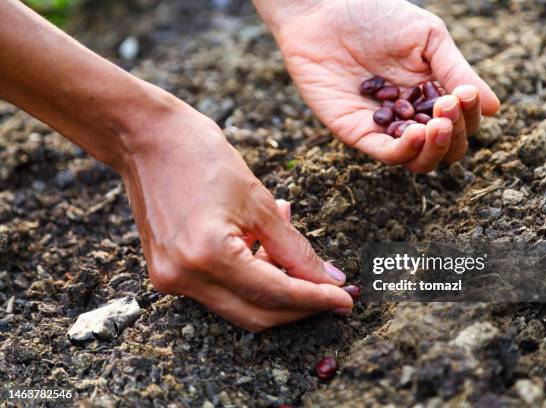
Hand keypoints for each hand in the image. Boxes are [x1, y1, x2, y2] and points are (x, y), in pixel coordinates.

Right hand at [122, 104, 352, 331]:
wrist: (146, 138)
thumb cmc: (201, 156)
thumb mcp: (259, 201)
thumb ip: (295, 248)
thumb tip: (328, 279)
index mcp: (208, 255)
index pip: (276, 293)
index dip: (316, 299)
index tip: (346, 300)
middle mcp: (184, 277)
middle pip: (257, 314)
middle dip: (299, 306)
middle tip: (331, 290)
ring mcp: (171, 279)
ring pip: (239, 306)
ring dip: (275, 289)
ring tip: (287, 246)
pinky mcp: (167, 273)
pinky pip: (219, 290)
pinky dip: (249, 277)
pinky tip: (261, 246)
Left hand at [255, 0, 499, 171]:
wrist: (324, 11)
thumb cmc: (376, 15)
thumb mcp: (428, 38)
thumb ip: (456, 70)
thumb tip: (493, 108)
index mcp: (431, 94)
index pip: (461, 123)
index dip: (469, 116)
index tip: (463, 94)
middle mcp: (410, 116)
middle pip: (444, 148)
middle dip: (456, 134)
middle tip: (449, 107)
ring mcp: (384, 127)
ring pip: (419, 160)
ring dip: (435, 147)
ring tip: (438, 123)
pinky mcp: (356, 132)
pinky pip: (386, 153)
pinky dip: (406, 150)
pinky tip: (417, 132)